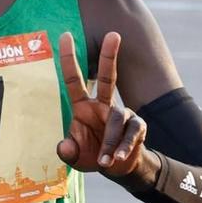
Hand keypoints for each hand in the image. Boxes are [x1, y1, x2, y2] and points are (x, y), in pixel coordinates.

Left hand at [57, 30, 148, 175]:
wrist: (117, 169)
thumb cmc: (92, 156)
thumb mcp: (75, 157)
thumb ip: (67, 152)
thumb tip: (64, 147)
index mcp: (83, 107)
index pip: (74, 80)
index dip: (70, 59)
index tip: (66, 35)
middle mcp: (102, 105)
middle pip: (108, 77)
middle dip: (109, 56)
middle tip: (114, 34)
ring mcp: (121, 114)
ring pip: (116, 119)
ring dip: (109, 141)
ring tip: (105, 160)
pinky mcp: (137, 126)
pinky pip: (131, 133)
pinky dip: (123, 146)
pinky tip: (117, 158)